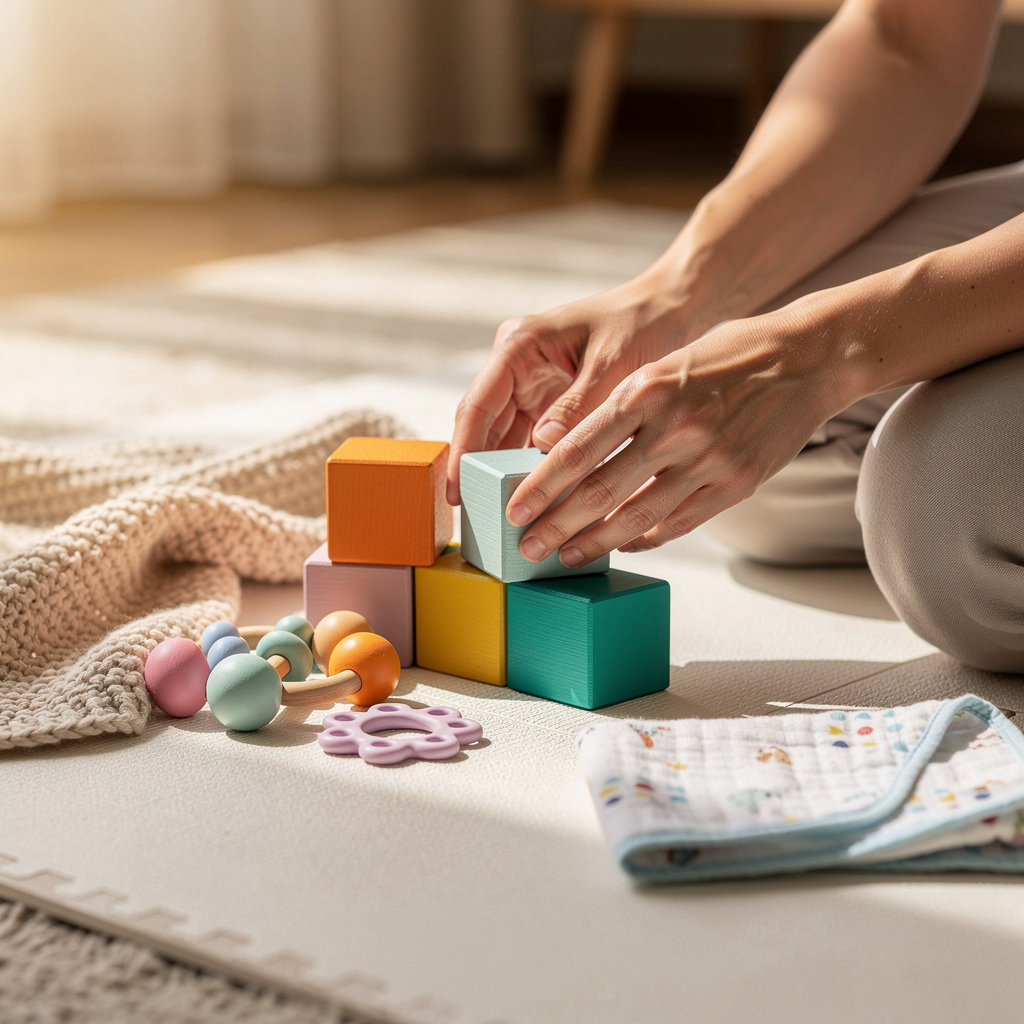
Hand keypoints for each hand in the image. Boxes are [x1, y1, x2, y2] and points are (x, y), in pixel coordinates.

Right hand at [446, 270, 696, 504]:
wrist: (668, 310)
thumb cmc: (640, 325)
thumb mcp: (611, 366)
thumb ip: (578, 405)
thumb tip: (544, 447)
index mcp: (519, 345)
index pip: (478, 404)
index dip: (463, 450)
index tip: (456, 488)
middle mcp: (516, 365)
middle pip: (483, 424)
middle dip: (477, 467)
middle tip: (474, 512)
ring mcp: (530, 385)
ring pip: (504, 437)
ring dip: (503, 472)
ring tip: (500, 514)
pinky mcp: (548, 402)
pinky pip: (530, 441)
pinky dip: (531, 467)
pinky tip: (534, 498)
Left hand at [503, 314, 841, 565]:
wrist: (809, 357)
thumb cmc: (727, 354)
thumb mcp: (665, 363)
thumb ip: (622, 407)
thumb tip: (569, 449)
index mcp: (648, 389)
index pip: (577, 448)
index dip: (540, 486)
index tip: (514, 510)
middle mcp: (675, 427)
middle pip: (599, 492)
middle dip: (555, 525)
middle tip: (526, 548)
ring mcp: (709, 460)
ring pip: (637, 517)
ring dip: (595, 542)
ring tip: (567, 556)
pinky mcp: (737, 484)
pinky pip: (679, 523)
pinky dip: (644, 537)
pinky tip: (621, 544)